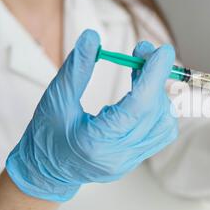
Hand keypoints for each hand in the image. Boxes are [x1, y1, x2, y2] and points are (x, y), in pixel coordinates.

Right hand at [5, 30, 177, 201]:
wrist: (45, 171)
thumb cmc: (45, 137)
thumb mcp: (55, 99)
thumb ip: (77, 69)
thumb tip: (93, 38)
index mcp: (96, 142)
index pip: (138, 107)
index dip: (153, 77)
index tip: (162, 52)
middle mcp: (119, 155)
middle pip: (154, 112)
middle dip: (154, 77)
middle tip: (144, 52)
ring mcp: (130, 160)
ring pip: (164, 124)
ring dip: (158, 93)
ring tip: (141, 72)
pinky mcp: (135, 158)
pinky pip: (160, 133)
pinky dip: (158, 109)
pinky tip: (144, 93)